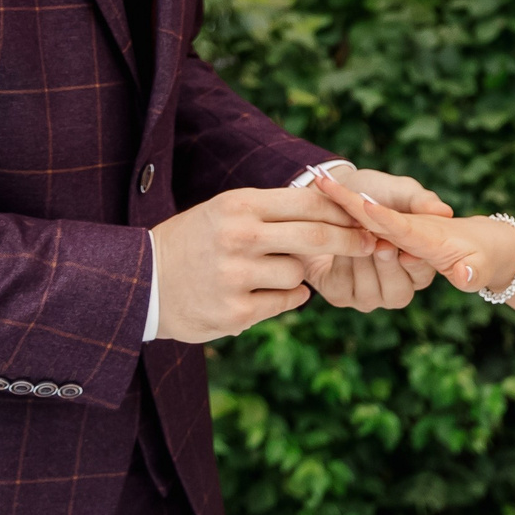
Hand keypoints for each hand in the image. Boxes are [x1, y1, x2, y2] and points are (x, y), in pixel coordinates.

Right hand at [148, 186, 380, 341]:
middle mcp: (239, 237)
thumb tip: (337, 211)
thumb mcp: (228, 211)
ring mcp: (237, 276)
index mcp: (240, 205)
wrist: (143, 282)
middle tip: (370, 243)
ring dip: (295, 274)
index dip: (343, 211)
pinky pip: (285, 302)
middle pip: (316, 237)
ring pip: (299, 273)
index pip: (308, 203)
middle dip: (351, 241)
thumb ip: (275, 211)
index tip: (366, 218)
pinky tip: (260, 293)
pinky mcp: (236, 312)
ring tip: (263, 272)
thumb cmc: (196, 241)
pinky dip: (284, 298)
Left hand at [305, 166, 453, 311]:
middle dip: (388, 268)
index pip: (422, 276)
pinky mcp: (340, 294)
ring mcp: (367, 294)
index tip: (407, 252)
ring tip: (356, 235)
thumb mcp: (396, 190)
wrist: (327, 194)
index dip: (415, 266)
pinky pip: (343, 288)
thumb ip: (420, 200)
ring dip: (362, 262)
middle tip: (381, 245)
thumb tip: (445, 211)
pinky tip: (338, 243)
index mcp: (415, 265)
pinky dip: (341, 264)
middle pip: (398, 294)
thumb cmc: (369, 192)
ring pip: (370, 294)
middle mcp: (394, 285)